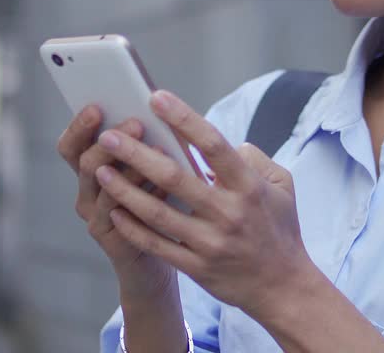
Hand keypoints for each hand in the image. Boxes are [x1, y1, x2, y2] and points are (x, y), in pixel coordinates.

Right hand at [56, 105, 176, 296]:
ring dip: (130, 166)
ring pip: (104, 188)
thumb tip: (161, 107)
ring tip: (156, 148)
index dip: (79, 126)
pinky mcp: (113, 239)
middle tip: (136, 123)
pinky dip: (143, 196)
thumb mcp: (154, 166)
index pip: (73, 144)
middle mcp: (87, 192)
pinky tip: (163, 184)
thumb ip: (150, 142)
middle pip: (83, 162)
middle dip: (109, 141)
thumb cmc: (160, 201)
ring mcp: (96, 217)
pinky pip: (122, 216)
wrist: (163, 257)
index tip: (96, 106)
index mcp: (92, 169)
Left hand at [92, 90, 318, 318]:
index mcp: (248, 186)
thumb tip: (219, 144)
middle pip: (175, 177)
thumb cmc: (279, 228)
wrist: (283, 287)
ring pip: (158, 214)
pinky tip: (113, 210)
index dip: (184, 119)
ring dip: (126, 190)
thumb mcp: (281, 187)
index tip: (157, 98)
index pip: (213, 145)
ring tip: (100, 169)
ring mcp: (210, 243)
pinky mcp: (197, 267)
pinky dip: (133, 228)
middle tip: (110, 134)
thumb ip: (253, 158)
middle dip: (138, 154)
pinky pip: (158, 245)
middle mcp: (228, 213)